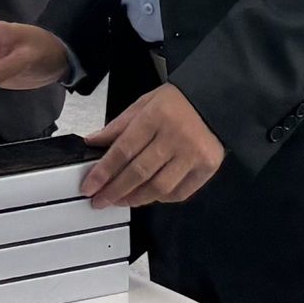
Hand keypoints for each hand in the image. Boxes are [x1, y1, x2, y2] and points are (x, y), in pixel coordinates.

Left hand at [81, 83, 223, 208]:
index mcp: (156, 116)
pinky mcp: (207, 167)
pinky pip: (179, 193)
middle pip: (139, 172)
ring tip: (121, 200)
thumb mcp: (143, 104)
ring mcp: (193, 154)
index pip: (123, 150)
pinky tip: (148, 195)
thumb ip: (118, 126)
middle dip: (115, 191)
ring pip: (158, 187)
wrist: (213, 102)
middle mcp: (175, 137)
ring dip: (135, 198)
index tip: (89, 187)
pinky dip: (161, 198)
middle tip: (100, 201)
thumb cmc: (176, 102)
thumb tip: (93, 143)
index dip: (103, 172)